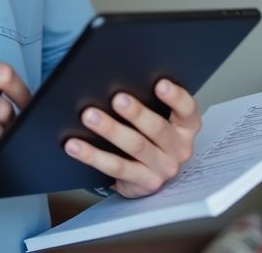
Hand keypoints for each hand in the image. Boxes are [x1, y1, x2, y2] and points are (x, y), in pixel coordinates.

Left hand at [63, 78, 200, 197]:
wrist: (150, 174)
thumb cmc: (152, 137)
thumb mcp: (159, 119)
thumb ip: (149, 102)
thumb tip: (116, 79)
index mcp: (186, 128)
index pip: (187, 110)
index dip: (175, 97)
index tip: (160, 83)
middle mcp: (178, 148)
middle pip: (158, 128)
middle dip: (136, 113)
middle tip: (116, 98)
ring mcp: (162, 168)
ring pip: (135, 146)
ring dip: (111, 129)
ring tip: (89, 116)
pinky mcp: (144, 183)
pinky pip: (115, 167)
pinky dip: (92, 155)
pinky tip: (74, 145)